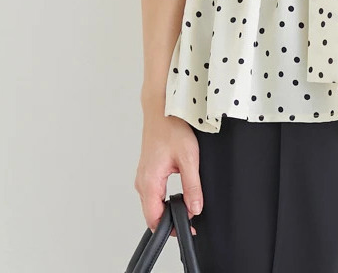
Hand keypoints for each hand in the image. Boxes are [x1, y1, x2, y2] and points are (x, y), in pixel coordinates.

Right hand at [134, 114, 203, 237]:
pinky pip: (152, 193)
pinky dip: (163, 199)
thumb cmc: (172, 127)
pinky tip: (176, 194)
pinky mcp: (146, 171)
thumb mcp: (188, 158)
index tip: (188, 227)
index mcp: (150, 181)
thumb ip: (192, 186)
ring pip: (151, 204)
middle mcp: (142, 181)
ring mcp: (142, 176)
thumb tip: (195, 208)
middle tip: (190, 218)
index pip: (154, 219)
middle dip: (169, 221)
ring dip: (166, 210)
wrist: (162, 108)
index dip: (170, 228)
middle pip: (152, 214)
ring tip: (185, 205)